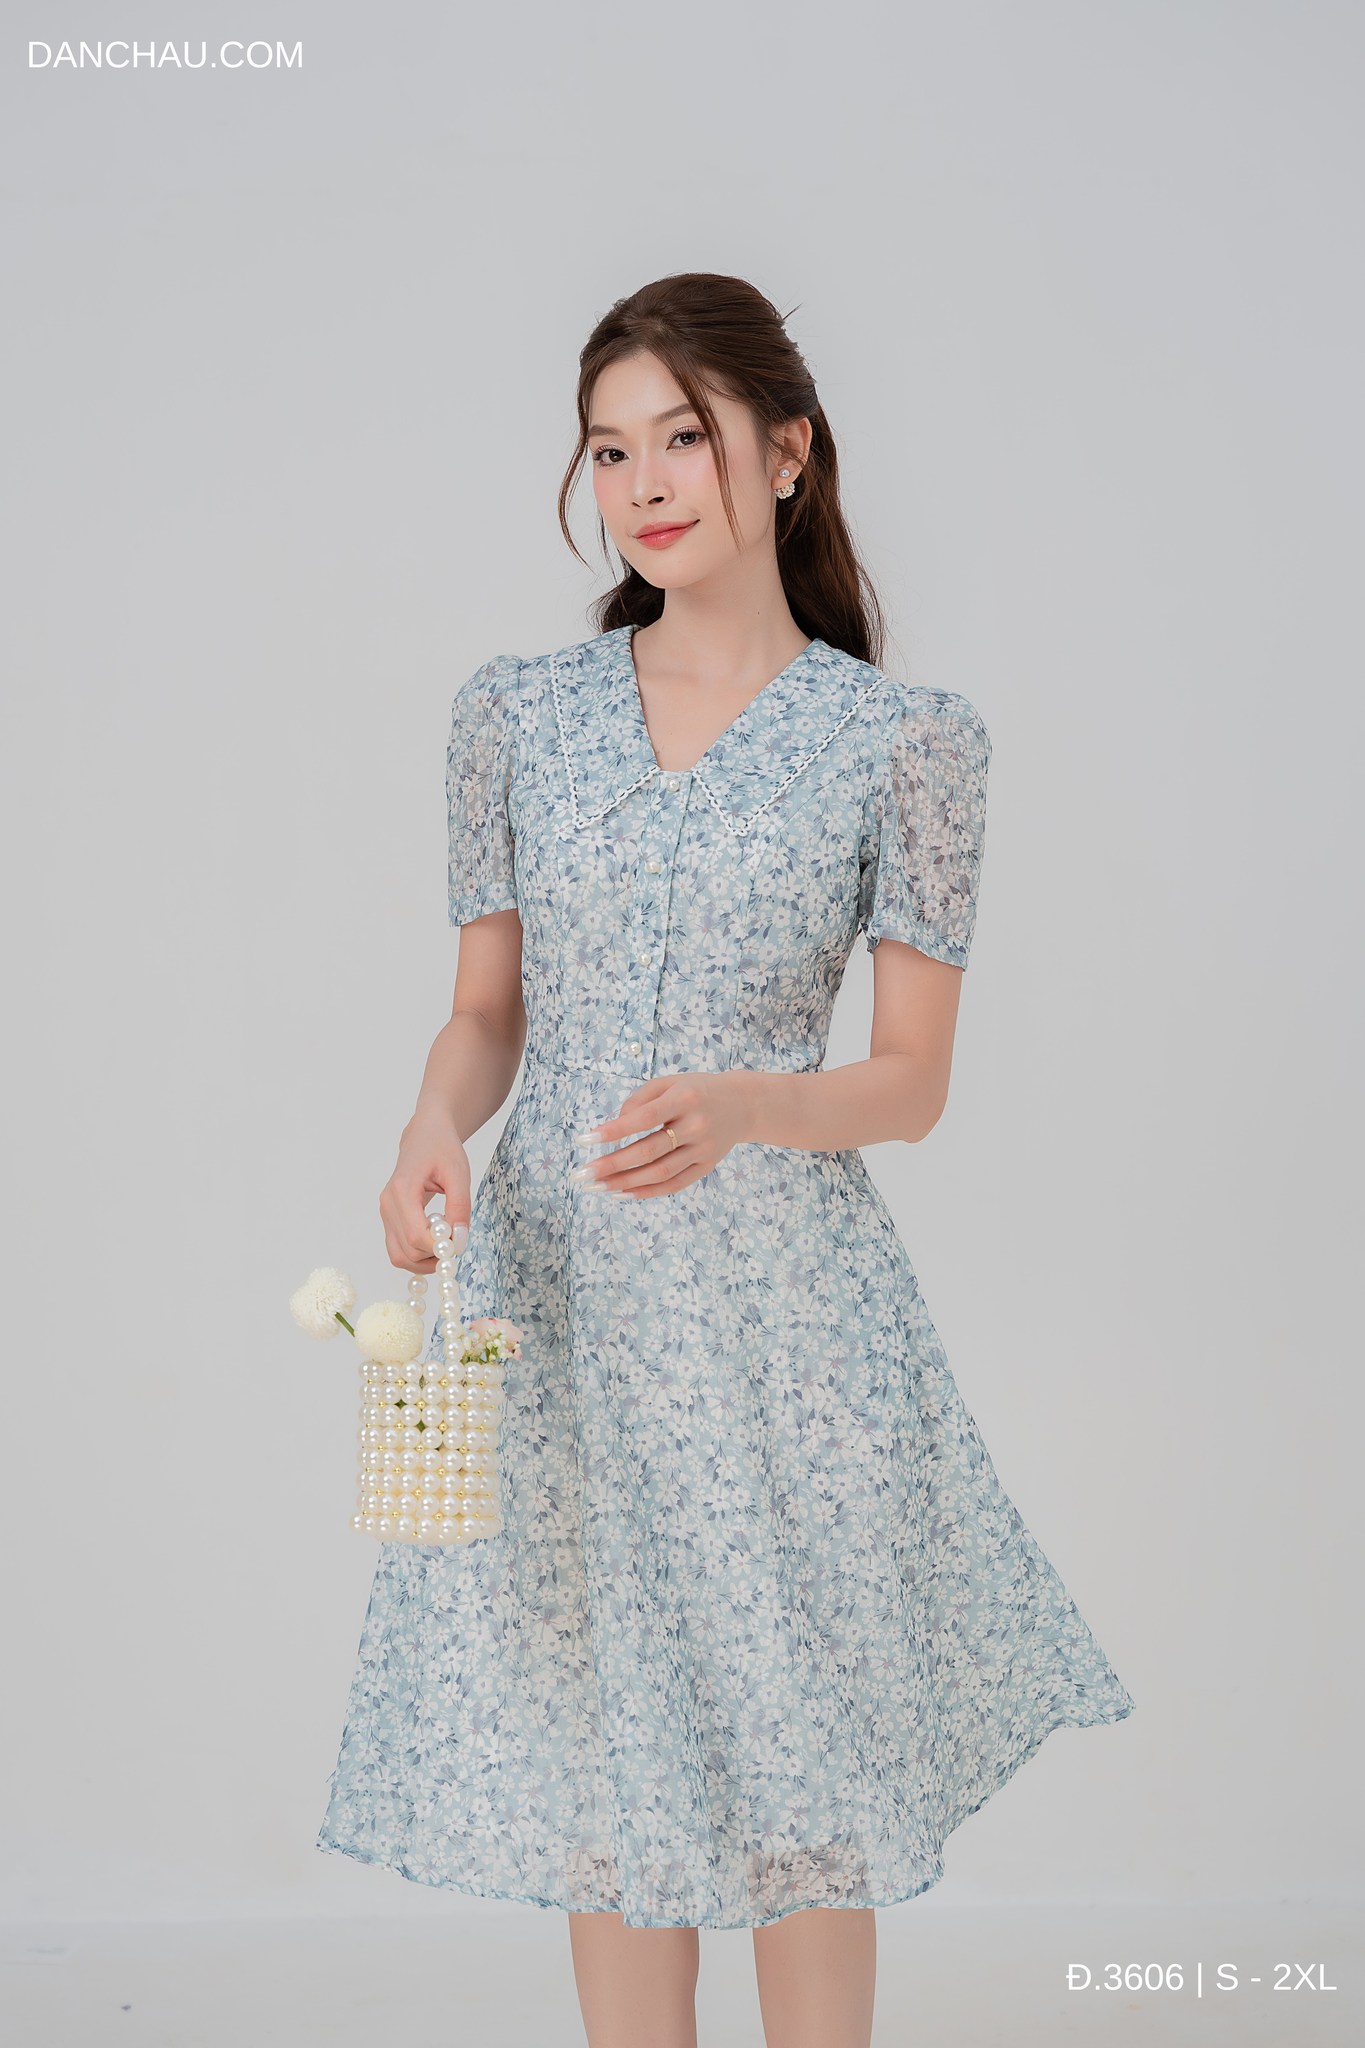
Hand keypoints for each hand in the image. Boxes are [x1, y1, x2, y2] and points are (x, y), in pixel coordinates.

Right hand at [380, 1109, 472, 1271]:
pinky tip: (435, 1240)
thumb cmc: (442, 1150)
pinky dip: (417, 1255)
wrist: (425, 1137)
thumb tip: (459, 1239)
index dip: (440, 1247)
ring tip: (446, 1242)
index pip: (416, 1235)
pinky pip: (398, 1250)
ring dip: (425, 1261)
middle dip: (434, 1255)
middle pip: (407, 1251)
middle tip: (456, 1241)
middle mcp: (387, 1204)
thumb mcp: (459, 1173)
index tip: (460, 1240)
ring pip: (399, 1256)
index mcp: (402, 1190)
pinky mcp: (389, 1219)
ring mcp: (385, 1213)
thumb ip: (459, 1206)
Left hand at [573, 1072, 753, 1198]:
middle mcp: (695, 1125)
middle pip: (648, 1151)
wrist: (744, 1105)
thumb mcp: (669, 1082)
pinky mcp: (706, 1166)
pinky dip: (647, 1191)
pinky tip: (623, 1193)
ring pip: (659, 1172)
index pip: (643, 1118)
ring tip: (597, 1187)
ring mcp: (703, 1149)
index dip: (613, 1131)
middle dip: (612, 1164)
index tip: (585, 1140)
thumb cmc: (697, 1091)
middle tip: (583, 1174)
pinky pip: (674, 1184)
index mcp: (684, 1099)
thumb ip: (640, 1099)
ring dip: (624, 1182)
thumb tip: (614, 1125)